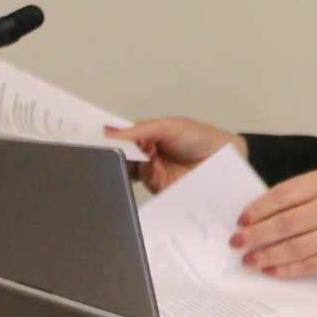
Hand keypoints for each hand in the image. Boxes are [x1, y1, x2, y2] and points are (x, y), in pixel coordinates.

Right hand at [111, 117, 245, 192]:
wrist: (227, 158)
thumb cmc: (200, 137)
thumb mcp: (168, 126)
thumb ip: (139, 130)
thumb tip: (108, 132)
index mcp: (145, 137)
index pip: (119, 139)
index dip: (105, 140)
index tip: (89, 138)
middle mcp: (145, 156)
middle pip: (120, 158)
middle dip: (115, 154)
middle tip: (114, 149)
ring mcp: (153, 174)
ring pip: (131, 172)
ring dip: (136, 164)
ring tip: (147, 156)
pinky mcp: (162, 190)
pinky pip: (148, 184)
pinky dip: (149, 176)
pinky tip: (156, 169)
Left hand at [233, 167, 316, 280]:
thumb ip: (304, 193)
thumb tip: (262, 214)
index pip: (283, 195)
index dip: (257, 209)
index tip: (241, 220)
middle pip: (284, 223)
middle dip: (255, 235)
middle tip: (236, 243)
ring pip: (293, 247)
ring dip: (266, 256)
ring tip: (249, 260)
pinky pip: (309, 265)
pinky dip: (287, 269)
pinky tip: (272, 271)